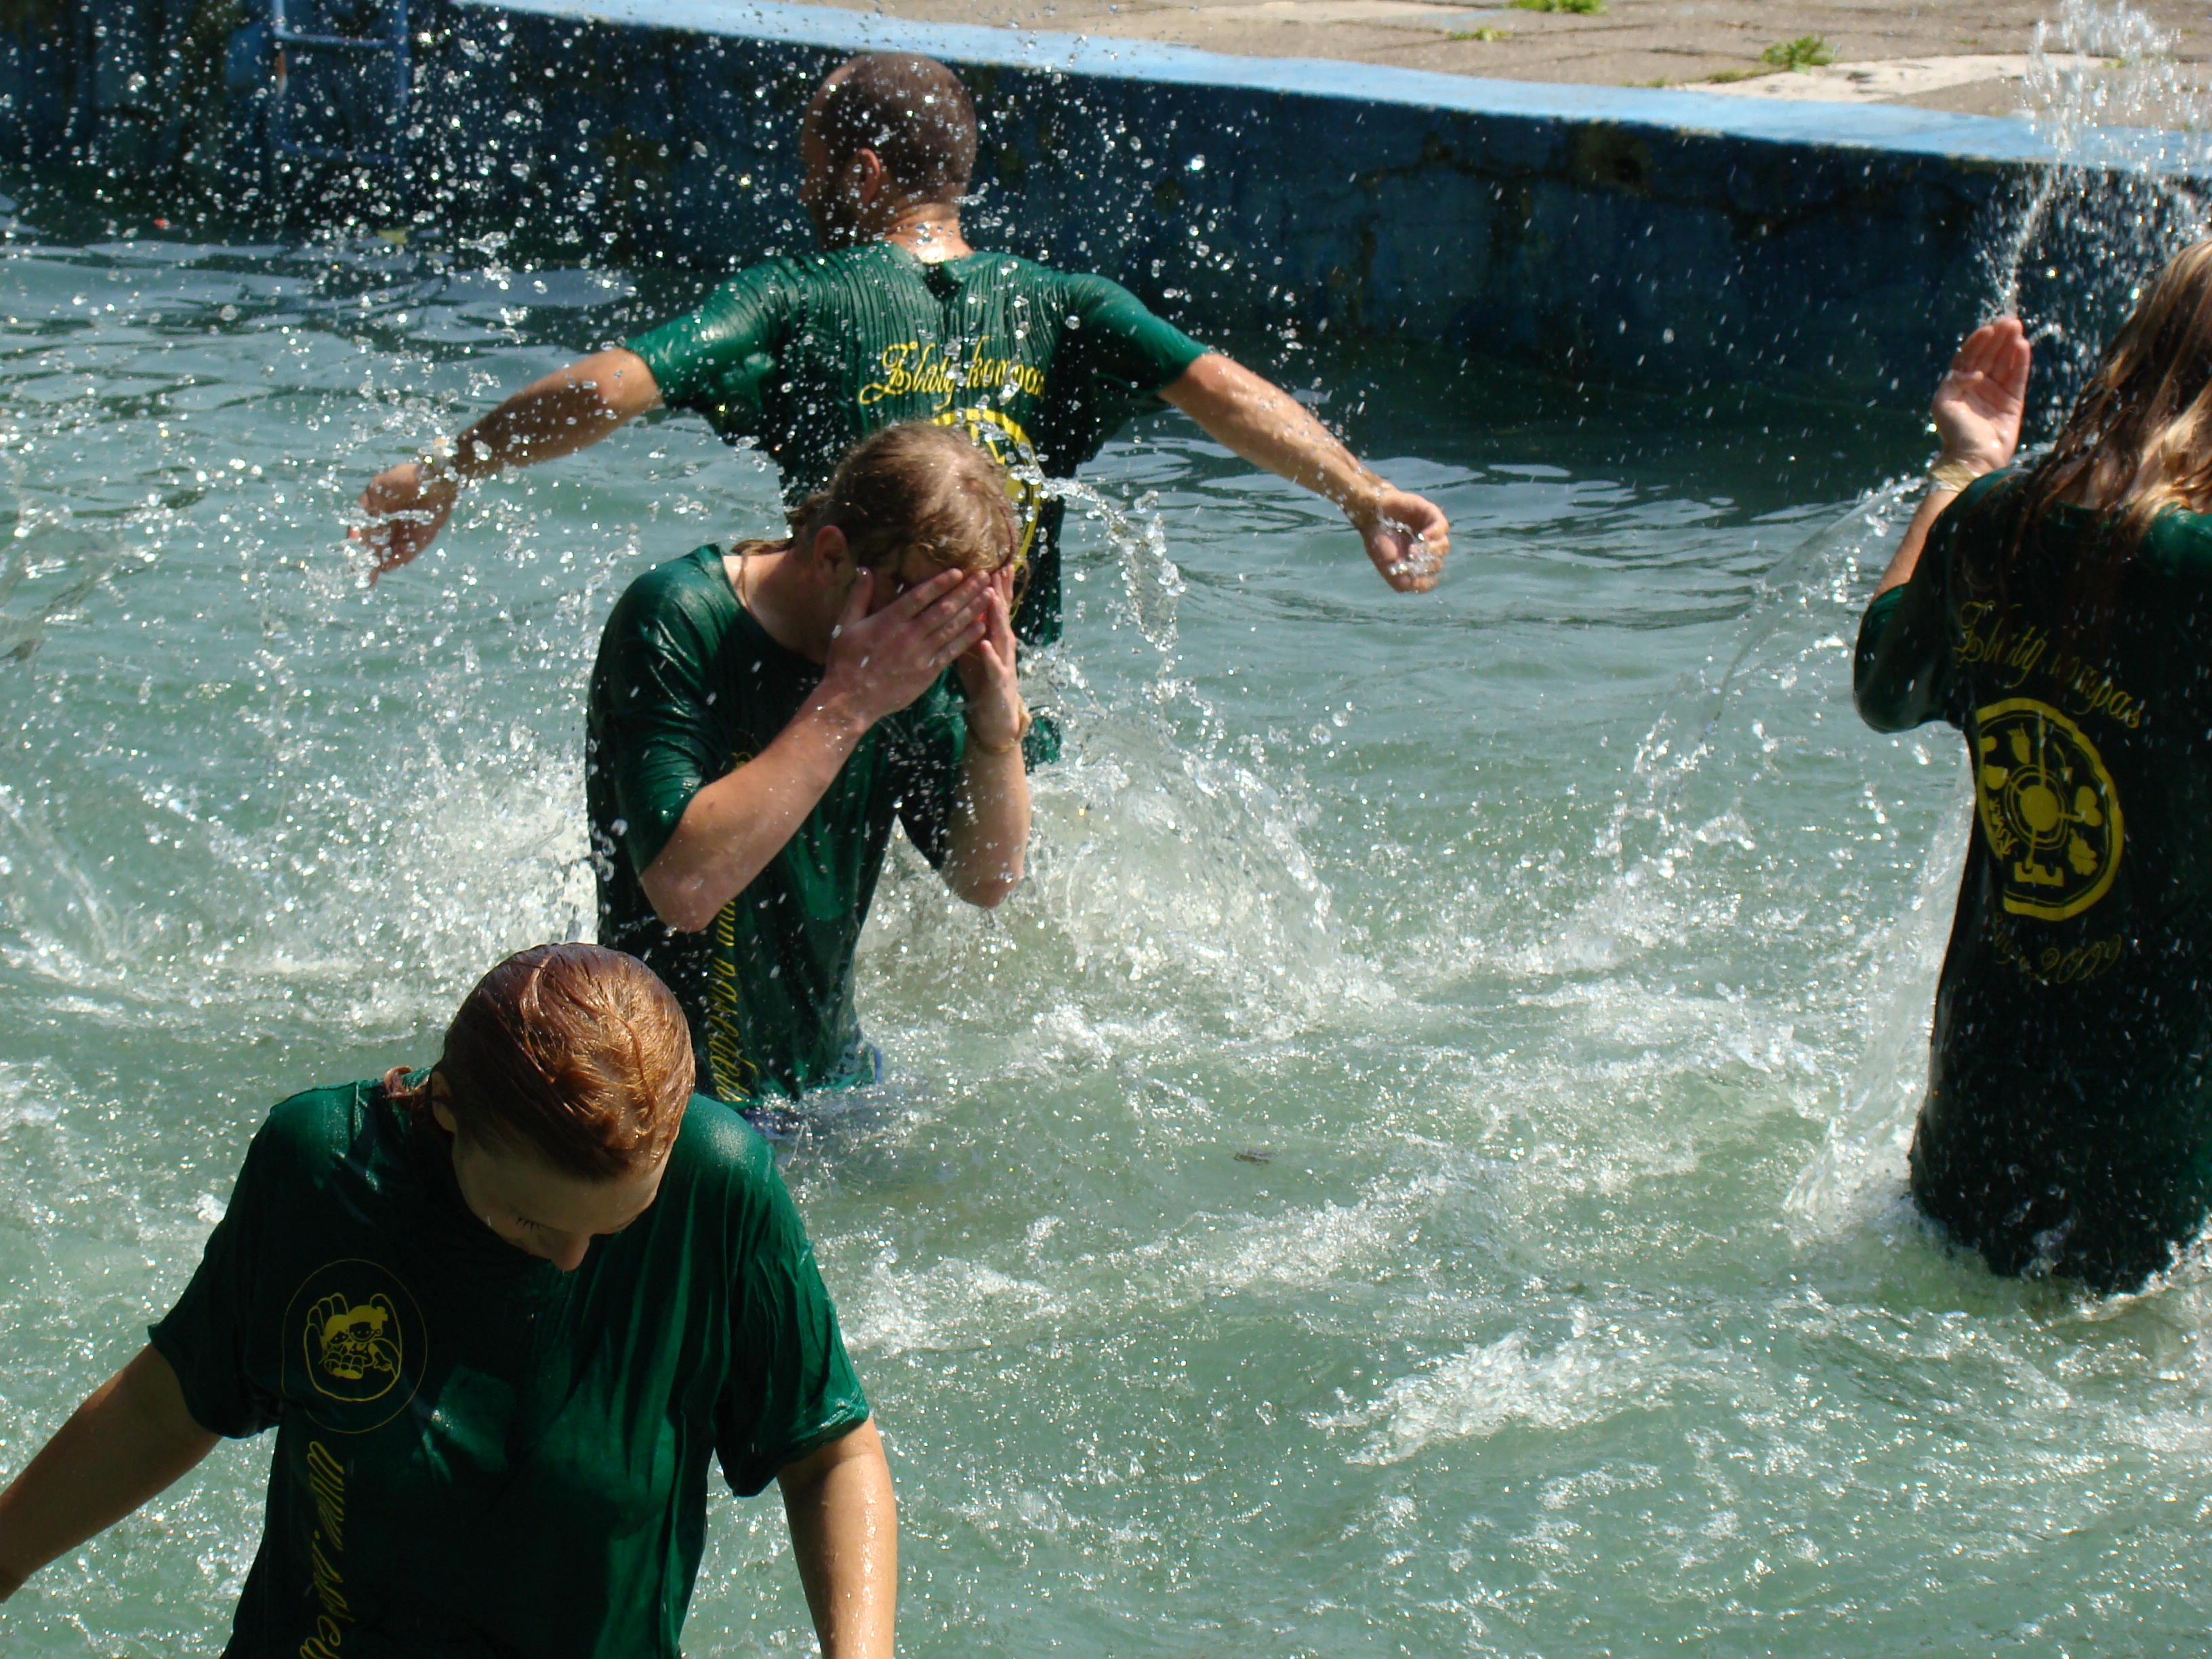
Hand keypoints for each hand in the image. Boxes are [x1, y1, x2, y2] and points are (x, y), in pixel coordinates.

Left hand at [351, 460, 459, 576]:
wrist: (441, 487)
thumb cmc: (433, 513)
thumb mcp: (418, 541)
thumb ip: (402, 555)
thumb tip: (384, 569)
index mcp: (393, 529)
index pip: (378, 548)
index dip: (372, 563)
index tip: (368, 580)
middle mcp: (382, 516)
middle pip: (366, 536)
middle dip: (360, 552)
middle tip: (357, 567)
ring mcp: (378, 502)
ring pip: (361, 520)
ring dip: (357, 537)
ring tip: (355, 550)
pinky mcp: (376, 488)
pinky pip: (364, 504)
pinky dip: (363, 517)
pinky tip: (361, 532)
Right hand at [820, 567, 990, 729]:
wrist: (851, 699)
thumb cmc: (845, 661)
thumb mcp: (845, 625)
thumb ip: (858, 596)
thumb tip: (864, 570)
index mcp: (889, 620)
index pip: (920, 596)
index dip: (941, 582)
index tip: (958, 571)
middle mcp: (909, 635)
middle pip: (943, 609)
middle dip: (965, 591)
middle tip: (983, 575)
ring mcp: (920, 654)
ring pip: (951, 628)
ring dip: (972, 610)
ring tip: (989, 595)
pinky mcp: (927, 671)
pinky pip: (951, 652)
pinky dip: (967, 638)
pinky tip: (981, 626)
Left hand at [954, 564, 1021, 748]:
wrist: (996, 715)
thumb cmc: (981, 678)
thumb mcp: (973, 647)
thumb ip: (967, 624)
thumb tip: (954, 601)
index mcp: (993, 634)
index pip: (994, 604)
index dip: (993, 583)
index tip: (990, 560)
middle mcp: (1001, 643)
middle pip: (1001, 613)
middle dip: (999, 590)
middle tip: (997, 567)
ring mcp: (1002, 661)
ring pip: (1001, 634)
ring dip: (997, 615)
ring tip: (991, 597)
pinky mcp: (998, 681)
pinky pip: (993, 666)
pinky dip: (990, 655)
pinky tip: (984, 644)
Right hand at [1349, 484, 1449, 592]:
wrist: (1371, 514)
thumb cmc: (1377, 540)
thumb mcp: (1387, 567)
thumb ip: (1403, 582)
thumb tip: (1420, 585)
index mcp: (1415, 562)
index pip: (1431, 577)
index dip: (1426, 580)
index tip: (1415, 576)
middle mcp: (1425, 548)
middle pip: (1438, 562)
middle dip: (1426, 564)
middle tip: (1410, 557)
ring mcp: (1430, 531)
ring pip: (1444, 547)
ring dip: (1431, 550)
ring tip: (1414, 547)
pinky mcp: (1431, 515)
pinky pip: (1443, 527)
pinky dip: (1435, 534)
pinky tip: (1422, 536)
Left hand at [1932, 317, 2030, 476]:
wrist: (1974, 459)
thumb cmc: (1955, 433)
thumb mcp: (1943, 404)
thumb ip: (1954, 381)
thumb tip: (1975, 370)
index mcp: (1958, 387)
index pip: (1969, 358)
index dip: (1978, 342)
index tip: (1988, 329)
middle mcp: (1977, 388)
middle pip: (1989, 357)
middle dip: (1998, 338)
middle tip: (2010, 321)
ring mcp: (1996, 394)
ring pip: (2004, 363)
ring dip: (2010, 345)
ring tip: (2017, 329)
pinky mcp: (2012, 402)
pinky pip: (2017, 377)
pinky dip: (2020, 362)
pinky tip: (2023, 346)